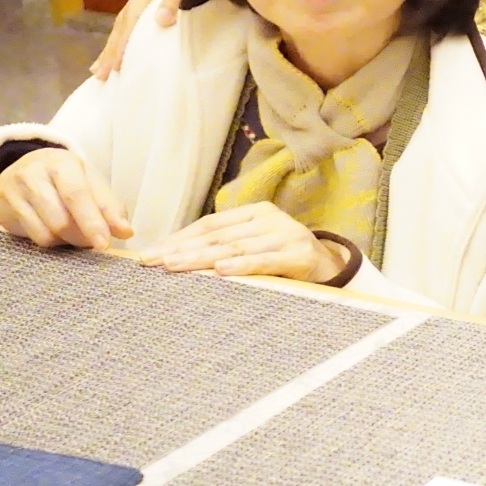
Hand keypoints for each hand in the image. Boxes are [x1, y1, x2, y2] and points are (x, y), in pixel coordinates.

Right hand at [0, 148, 133, 250]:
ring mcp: (12, 192)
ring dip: (66, 241)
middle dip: (82, 237)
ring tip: (74, 233)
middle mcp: (32, 174)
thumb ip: (110, 207)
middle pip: (60, 220)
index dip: (92, 222)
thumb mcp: (91, 183)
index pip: (76, 196)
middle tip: (93, 241)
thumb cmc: (67, 178)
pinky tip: (55, 231)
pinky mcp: (1, 209)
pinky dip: (50, 241)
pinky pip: (31, 238)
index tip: (104, 244)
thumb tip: (125, 232)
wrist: (27, 168)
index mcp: (61, 163)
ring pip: (45, 233)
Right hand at [90, 0, 209, 79]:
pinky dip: (128, 34)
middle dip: (112, 46)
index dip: (123, 40)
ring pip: (128, 19)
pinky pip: (138, 18)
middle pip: (124, 19)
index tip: (115, 63)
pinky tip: (123, 47)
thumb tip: (159, 21)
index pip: (133, 15)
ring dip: (116, 43)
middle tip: (100, 72)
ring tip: (104, 66)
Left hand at [138, 203, 348, 282]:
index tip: (152, 253)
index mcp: (257, 213)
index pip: (210, 224)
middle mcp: (271, 219)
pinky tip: (220, 271)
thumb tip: (174, 256)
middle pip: (219, 236)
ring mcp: (287, 236)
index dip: (180, 238)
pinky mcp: (301, 256)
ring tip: (175, 267)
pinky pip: (265, 262)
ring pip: (236, 248)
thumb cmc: (285, 262)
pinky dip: (242, 266)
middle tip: (153, 262)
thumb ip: (226, 246)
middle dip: (182, 250)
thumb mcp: (257, 247)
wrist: (333, 272)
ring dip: (201, 259)